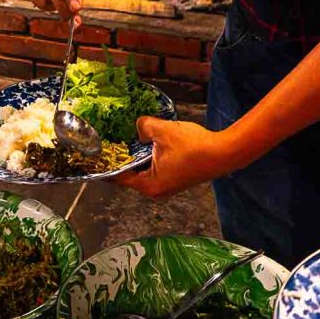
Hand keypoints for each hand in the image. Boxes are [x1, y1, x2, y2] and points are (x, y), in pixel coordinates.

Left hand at [114, 118, 236, 197]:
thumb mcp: (163, 131)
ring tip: (125, 141)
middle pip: (130, 175)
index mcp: (149, 185)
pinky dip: (149, 158)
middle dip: (121, 159)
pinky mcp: (176, 180)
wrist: (224, 153)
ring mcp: (167, 187)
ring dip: (137, 157)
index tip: (95, 155)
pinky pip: (155, 169)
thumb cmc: (194, 146)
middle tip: (109, 144)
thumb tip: (138, 127)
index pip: (118, 177)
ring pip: (143, 171)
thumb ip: (144, 127)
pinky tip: (147, 144)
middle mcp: (156, 191)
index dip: (106, 164)